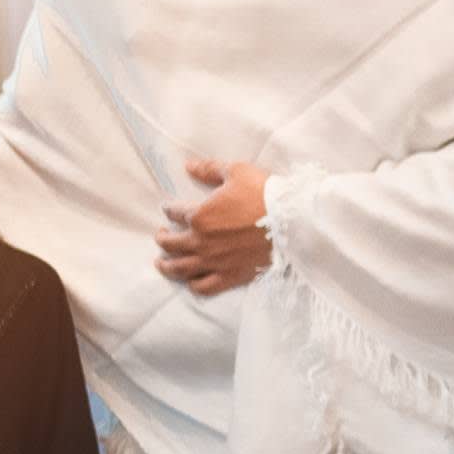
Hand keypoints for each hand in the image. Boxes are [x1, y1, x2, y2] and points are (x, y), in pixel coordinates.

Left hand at [156, 158, 272, 295]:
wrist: (292, 223)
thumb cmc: (265, 194)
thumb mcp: (237, 172)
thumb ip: (210, 169)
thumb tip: (189, 166)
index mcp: (199, 216)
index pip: (175, 213)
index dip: (169, 209)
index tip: (169, 209)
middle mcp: (201, 242)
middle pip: (171, 243)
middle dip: (163, 238)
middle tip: (162, 234)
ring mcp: (214, 262)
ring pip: (180, 268)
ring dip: (167, 265)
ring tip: (162, 262)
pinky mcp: (229, 277)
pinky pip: (203, 286)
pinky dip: (192, 284)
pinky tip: (190, 280)